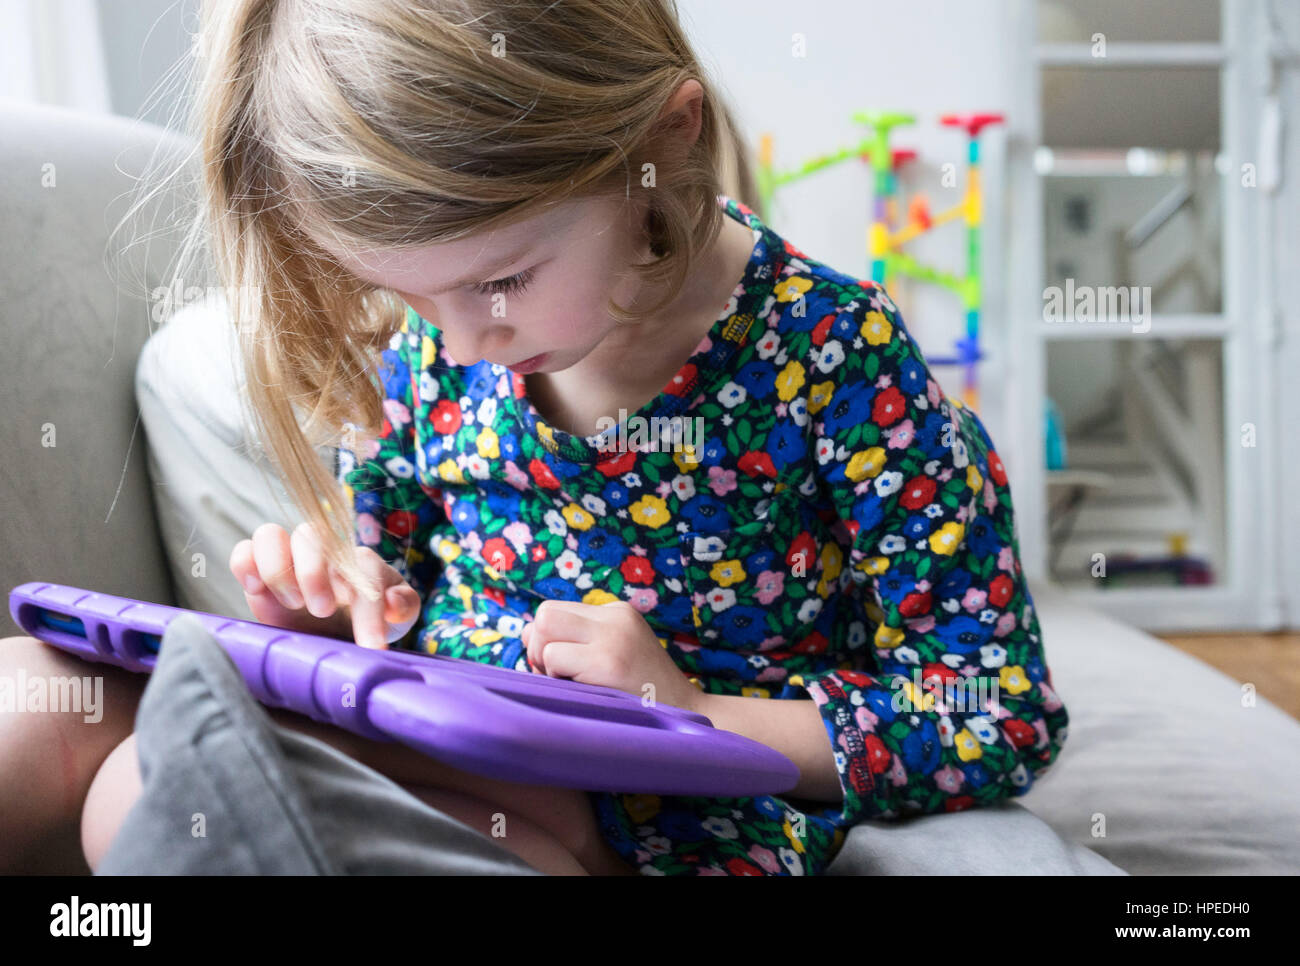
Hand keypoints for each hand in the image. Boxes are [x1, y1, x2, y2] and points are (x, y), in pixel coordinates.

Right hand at [229, 522, 421, 648]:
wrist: (339, 637)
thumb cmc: (370, 622)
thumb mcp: (396, 619)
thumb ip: (404, 606)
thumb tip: (393, 602)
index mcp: (360, 562)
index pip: (365, 567)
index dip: (369, 607)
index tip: (371, 645)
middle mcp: (323, 553)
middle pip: (311, 535)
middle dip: (314, 573)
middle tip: (323, 611)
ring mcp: (287, 560)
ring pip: (270, 533)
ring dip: (278, 568)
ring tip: (293, 603)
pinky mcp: (259, 574)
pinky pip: (243, 550)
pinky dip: (244, 564)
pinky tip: (257, 589)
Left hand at [521, 600, 702, 712]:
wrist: (689, 719)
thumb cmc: (643, 696)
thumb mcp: (616, 653)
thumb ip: (579, 640)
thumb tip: (526, 635)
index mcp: (617, 613)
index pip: (554, 611)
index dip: (545, 640)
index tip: (558, 667)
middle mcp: (615, 618)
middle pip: (544, 614)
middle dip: (537, 647)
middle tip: (555, 676)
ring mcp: (613, 639)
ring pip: (543, 633)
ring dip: (546, 665)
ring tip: (571, 685)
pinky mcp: (608, 663)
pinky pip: (554, 659)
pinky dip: (556, 679)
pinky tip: (582, 693)